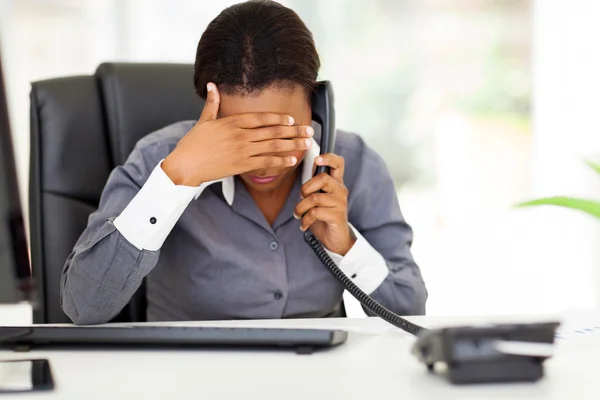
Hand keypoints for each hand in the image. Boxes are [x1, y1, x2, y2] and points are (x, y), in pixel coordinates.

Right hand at [162, 82, 313, 185]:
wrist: (184, 166)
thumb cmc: (193, 145)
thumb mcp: (203, 121)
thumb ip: (212, 103)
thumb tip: (212, 85)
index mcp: (232, 122)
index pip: (261, 118)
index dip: (279, 119)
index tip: (292, 119)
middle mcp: (240, 135)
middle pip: (272, 132)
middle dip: (294, 131)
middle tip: (309, 130)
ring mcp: (242, 151)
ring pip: (273, 147)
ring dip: (293, 145)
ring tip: (307, 144)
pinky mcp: (241, 166)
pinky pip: (265, 163)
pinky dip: (280, 161)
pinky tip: (292, 161)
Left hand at [294, 154, 355, 254]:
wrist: (335, 239)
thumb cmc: (324, 217)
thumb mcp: (318, 198)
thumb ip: (315, 185)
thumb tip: (308, 170)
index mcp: (336, 183)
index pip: (338, 164)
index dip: (328, 158)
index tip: (317, 160)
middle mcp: (340, 191)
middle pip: (323, 178)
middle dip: (306, 188)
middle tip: (302, 197)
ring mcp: (340, 203)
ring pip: (314, 198)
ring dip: (300, 208)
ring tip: (298, 214)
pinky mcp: (337, 216)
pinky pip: (315, 212)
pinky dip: (305, 220)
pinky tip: (304, 225)